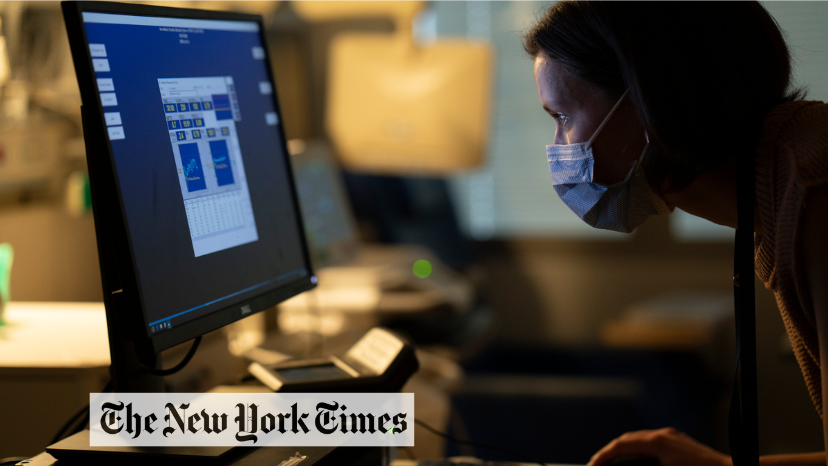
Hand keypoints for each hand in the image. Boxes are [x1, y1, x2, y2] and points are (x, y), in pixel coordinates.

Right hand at [587, 428, 731, 465]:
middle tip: (597, 465)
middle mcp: (664, 436)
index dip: (603, 456)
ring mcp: (674, 439)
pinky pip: (653, 444)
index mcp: (658, 442)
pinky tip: (636, 462)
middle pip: (627, 440)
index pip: (621, 445)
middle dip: (610, 452)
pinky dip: (639, 451)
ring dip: (624, 451)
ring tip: (612, 464)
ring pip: (640, 440)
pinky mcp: (681, 445)